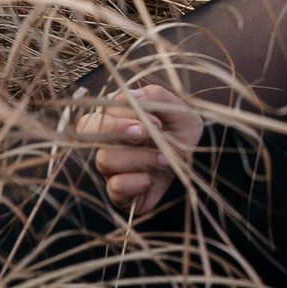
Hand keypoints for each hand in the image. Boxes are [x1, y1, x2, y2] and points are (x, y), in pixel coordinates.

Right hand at [82, 86, 202, 215]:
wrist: (198, 163)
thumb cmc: (182, 132)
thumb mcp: (177, 110)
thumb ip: (155, 97)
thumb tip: (133, 95)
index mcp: (118, 116)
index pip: (104, 109)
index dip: (126, 113)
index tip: (157, 121)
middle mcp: (109, 140)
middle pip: (88, 130)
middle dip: (117, 129)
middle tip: (145, 133)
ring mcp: (111, 167)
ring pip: (104, 159)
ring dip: (138, 158)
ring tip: (163, 159)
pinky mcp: (119, 192)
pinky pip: (115, 186)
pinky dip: (135, 182)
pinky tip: (151, 179)